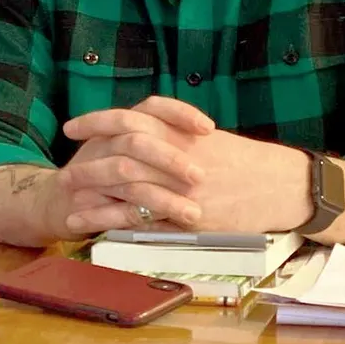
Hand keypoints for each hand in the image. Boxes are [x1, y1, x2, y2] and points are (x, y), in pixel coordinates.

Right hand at [43, 96, 215, 237]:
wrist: (55, 202)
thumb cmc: (102, 176)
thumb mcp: (127, 152)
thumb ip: (160, 144)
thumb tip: (211, 144)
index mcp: (119, 126)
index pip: (151, 107)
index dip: (180, 114)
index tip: (208, 128)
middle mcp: (104, 143)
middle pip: (138, 140)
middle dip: (171, 158)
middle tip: (200, 176)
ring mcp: (91, 172)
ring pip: (129, 177)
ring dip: (164, 196)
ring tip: (193, 213)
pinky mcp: (85, 203)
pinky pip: (117, 209)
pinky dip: (143, 217)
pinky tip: (168, 228)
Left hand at [56, 95, 310, 236]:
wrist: (281, 185)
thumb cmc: (247, 162)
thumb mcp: (209, 140)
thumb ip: (176, 134)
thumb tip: (146, 132)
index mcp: (181, 131)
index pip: (129, 119)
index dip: (97, 122)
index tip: (73, 127)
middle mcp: (176, 155)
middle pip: (119, 153)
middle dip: (87, 162)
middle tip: (63, 171)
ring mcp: (179, 186)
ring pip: (124, 187)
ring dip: (91, 193)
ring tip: (66, 202)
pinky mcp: (185, 216)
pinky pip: (140, 217)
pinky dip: (111, 219)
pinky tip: (90, 224)